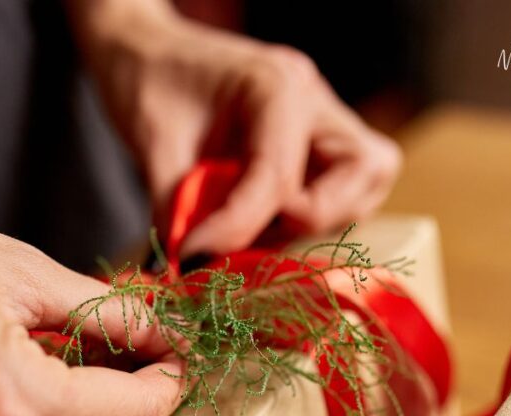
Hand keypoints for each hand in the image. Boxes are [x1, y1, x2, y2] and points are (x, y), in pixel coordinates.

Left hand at [69, 1, 401, 255]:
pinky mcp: (319, 147)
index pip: (281, 175)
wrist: (147, 53)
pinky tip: (258, 220)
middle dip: (310, 219)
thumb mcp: (152, 141)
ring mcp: (325, 123)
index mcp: (277, 85)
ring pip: (362, 189)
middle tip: (249, 232)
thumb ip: (176, 206)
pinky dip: (305, 220)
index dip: (238, 228)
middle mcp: (316, 101)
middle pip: (363, 172)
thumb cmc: (148, 80)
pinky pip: (342, 195)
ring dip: (309, 223)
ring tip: (247, 227)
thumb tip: (188, 268)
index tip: (192, 257)